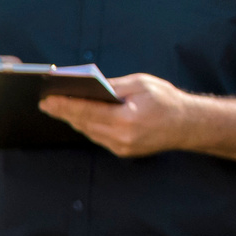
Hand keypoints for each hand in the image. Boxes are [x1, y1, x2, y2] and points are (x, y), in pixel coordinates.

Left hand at [42, 71, 195, 157]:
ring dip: (74, 120)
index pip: (87, 111)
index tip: (47, 100)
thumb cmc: (166, 100)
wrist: (189, 125)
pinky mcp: (123, 152)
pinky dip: (88, 126)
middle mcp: (122, 137)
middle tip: (46, 103)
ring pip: (89, 132)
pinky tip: (78, 117)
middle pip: (84, 123)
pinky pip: (98, 137)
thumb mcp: (141, 84)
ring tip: (57, 108)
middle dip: (65, 112)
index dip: (65, 105)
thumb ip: (113, 86)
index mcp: (127, 119)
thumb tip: (87, 85)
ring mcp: (122, 147)